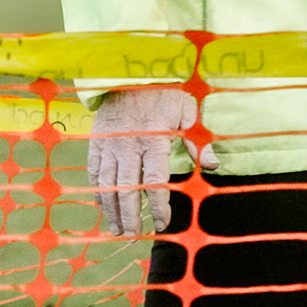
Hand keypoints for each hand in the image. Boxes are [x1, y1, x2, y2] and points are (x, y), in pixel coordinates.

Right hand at [86, 87, 218, 236]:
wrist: (128, 71)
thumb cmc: (162, 93)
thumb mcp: (186, 111)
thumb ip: (197, 141)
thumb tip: (212, 165)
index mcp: (152, 139)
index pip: (154, 182)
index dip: (158, 206)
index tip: (161, 223)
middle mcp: (128, 145)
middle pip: (127, 190)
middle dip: (131, 216)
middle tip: (135, 235)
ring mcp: (109, 145)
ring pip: (107, 185)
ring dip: (112, 210)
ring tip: (118, 230)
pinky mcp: (96, 142)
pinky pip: (94, 173)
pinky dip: (98, 193)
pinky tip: (104, 208)